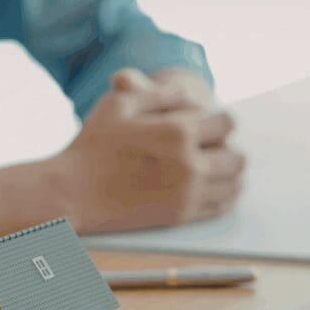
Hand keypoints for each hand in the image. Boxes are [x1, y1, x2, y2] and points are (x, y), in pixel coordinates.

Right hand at [54, 68, 243, 231]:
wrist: (72, 193)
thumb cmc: (92, 145)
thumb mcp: (120, 104)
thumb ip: (158, 93)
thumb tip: (188, 94)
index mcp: (178, 131)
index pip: (227, 123)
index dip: (219, 121)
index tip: (208, 125)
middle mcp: (189, 164)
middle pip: (237, 157)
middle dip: (226, 149)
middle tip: (211, 149)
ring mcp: (187, 194)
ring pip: (234, 185)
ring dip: (228, 175)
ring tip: (212, 169)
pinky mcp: (180, 216)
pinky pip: (220, 207)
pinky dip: (221, 197)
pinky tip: (208, 188)